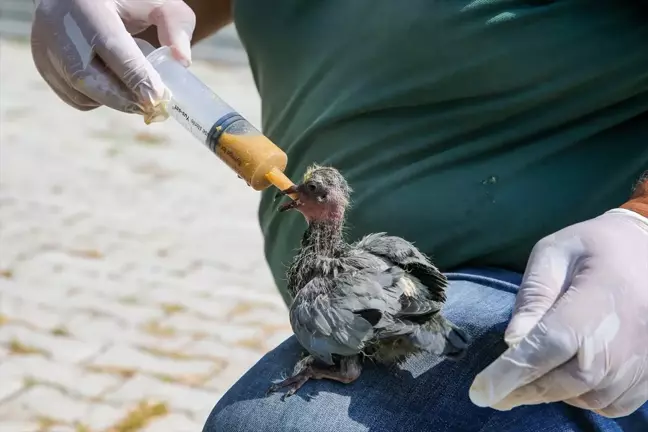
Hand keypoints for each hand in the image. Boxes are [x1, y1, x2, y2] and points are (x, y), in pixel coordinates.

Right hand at [31, 0, 195, 120]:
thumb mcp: (158, 0)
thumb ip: (175, 26)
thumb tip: (182, 62)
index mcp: (89, 8)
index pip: (114, 51)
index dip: (138, 80)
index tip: (160, 98)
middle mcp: (59, 26)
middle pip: (88, 77)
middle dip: (124, 99)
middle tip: (151, 106)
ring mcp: (46, 45)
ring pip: (79, 91)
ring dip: (111, 100)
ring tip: (133, 93)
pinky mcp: (41, 61)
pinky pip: (71, 95)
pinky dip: (95, 99)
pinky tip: (111, 86)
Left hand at [469, 209, 647, 417]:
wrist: (646, 247)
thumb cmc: (593, 246)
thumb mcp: (554, 254)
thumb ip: (533, 296)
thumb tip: (512, 341)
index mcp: (599, 298)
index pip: (551, 345)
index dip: (515, 371)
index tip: (482, 390)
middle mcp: (628, 335)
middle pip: (569, 380)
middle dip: (525, 390)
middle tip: (494, 392)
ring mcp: (643, 359)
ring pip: (590, 398)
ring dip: (554, 394)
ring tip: (530, 377)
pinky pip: (613, 404)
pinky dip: (584, 400)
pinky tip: (566, 380)